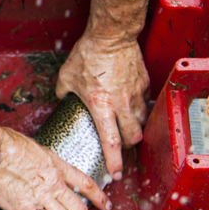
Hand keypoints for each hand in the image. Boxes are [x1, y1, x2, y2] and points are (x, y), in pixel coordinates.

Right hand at [0, 128, 111, 209]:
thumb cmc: (7, 144)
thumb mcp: (36, 148)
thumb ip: (44, 161)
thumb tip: (42, 166)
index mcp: (57, 167)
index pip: (85, 184)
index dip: (98, 197)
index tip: (105, 205)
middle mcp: (54, 185)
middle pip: (79, 209)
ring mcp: (41, 199)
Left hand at [55, 34, 148, 180]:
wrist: (111, 35)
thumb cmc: (88, 54)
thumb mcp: (66, 77)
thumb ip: (64, 93)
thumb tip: (64, 100)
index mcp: (100, 105)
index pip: (111, 142)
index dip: (114, 162)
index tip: (116, 174)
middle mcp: (120, 104)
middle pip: (132, 137)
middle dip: (127, 147)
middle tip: (120, 149)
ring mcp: (135, 94)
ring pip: (141, 121)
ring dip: (134, 128)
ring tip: (125, 127)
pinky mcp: (144, 84)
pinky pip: (143, 102)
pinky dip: (137, 107)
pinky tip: (129, 103)